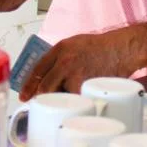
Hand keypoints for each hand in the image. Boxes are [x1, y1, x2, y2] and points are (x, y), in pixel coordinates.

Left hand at [20, 28, 141, 100]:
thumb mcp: (75, 43)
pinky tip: (80, 98)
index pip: (37, 69)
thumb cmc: (102, 47)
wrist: (122, 49)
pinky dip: (76, 101)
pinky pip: (75, 99)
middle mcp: (64, 60)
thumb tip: (48, 74)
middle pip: (45, 86)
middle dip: (42, 97)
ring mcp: (75, 74)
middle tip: (42, 103)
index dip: (29, 85)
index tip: (24, 95)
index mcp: (60, 48)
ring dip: (61, 100)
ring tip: (67, 99)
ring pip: (60, 95)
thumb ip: (60, 57)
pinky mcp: (86, 85)